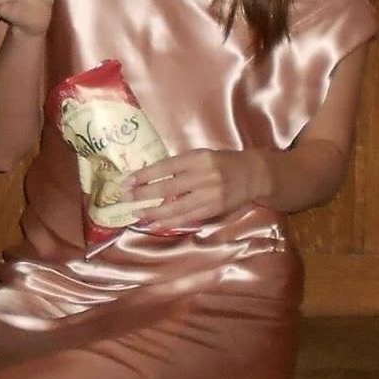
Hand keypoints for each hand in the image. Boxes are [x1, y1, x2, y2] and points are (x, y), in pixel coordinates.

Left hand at [117, 148, 270, 231]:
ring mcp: (210, 194)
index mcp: (198, 158)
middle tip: (125, 198)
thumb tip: (151, 178)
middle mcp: (203, 175)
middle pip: (167, 186)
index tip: (127, 181)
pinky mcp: (214, 209)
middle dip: (143, 193)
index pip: (165, 166)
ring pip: (176, 206)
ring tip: (137, 213)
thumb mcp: (202, 156)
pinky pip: (188, 217)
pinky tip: (156, 222)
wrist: (253, 175)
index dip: (144, 175)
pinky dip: (170, 221)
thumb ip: (181, 166)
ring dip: (154, 211)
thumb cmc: (223, 163)